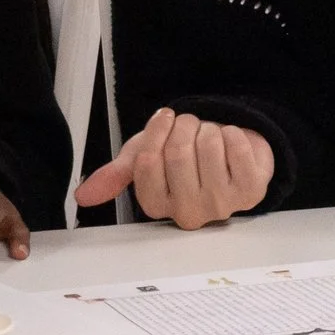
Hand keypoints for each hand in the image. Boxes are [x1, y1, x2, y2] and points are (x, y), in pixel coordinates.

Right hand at [74, 107, 272, 229]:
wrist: (231, 154)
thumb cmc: (186, 158)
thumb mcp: (145, 159)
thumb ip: (116, 174)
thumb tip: (82, 196)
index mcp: (158, 206)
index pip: (146, 162)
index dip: (155, 131)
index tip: (164, 120)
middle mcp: (188, 213)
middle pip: (177, 152)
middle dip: (184, 126)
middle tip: (190, 129)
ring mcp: (222, 205)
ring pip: (207, 145)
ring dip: (208, 129)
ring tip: (209, 139)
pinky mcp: (251, 192)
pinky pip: (236, 146)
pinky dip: (233, 134)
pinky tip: (230, 145)